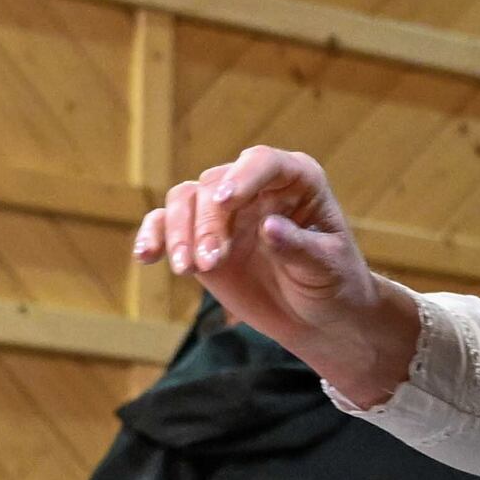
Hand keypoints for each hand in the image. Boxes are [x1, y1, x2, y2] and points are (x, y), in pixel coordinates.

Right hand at [136, 146, 421, 402]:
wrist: (318, 317)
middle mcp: (255, 186)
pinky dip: (154, 236)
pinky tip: (146, 257)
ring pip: (186, 199)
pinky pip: (167, 224)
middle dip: (207, 222)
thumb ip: (298, 248)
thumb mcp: (326, 267)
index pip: (263, 162)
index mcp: (296, 179)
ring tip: (186, 270)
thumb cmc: (333, 284)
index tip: (226, 199)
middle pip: (216, 184)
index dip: (243, 176)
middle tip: (208, 264)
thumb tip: (268, 227)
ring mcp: (224, 210)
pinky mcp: (200, 236)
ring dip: (179, 231)